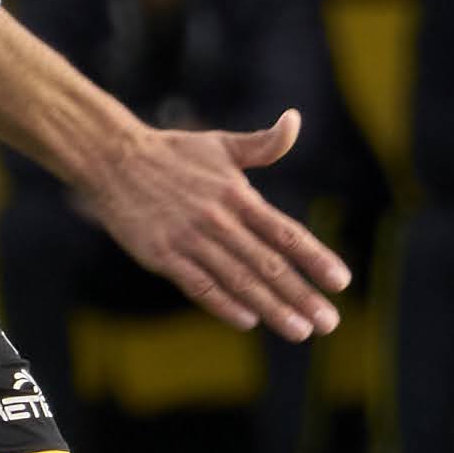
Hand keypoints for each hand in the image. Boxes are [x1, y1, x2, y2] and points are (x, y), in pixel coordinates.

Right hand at [73, 109, 348, 342]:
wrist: (112, 158)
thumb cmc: (172, 153)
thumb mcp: (220, 143)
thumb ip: (263, 144)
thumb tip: (295, 121)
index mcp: (237, 194)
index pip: (285, 232)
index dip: (315, 258)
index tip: (341, 281)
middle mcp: (218, 219)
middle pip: (268, 264)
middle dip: (302, 295)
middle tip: (330, 322)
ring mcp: (189, 239)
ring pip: (239, 280)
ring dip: (272, 308)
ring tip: (300, 331)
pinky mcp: (162, 256)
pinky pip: (199, 286)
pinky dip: (224, 304)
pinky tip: (248, 321)